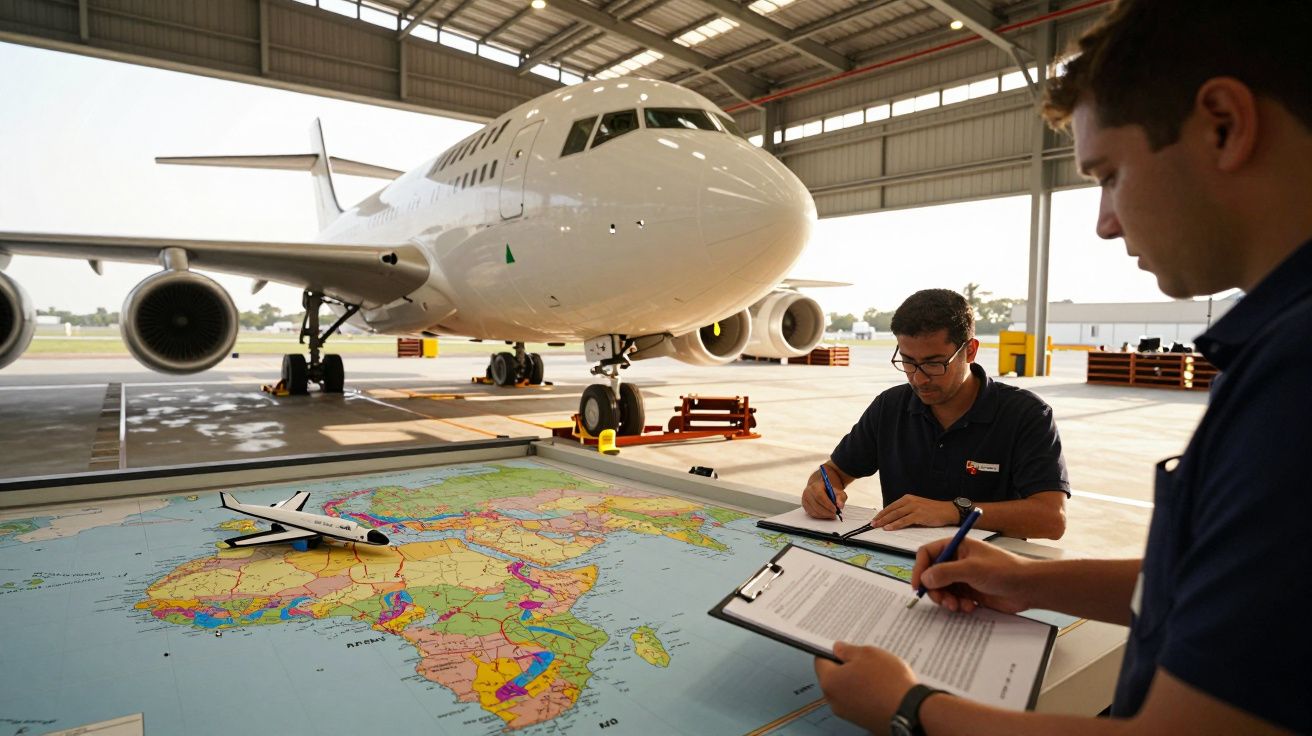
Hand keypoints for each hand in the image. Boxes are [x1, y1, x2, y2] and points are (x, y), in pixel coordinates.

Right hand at [801, 467, 846, 518]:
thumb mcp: (837, 492)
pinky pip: (812, 514)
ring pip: (814, 511)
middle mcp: (808, 492)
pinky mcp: (805, 506)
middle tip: (834, 514)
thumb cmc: (829, 491)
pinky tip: (826, 515)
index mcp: (815, 486)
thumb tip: (840, 506)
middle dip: (826, 511)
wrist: (820, 489)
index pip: (820, 496)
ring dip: (824, 515)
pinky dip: (820, 516)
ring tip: (831, 515)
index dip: (827, 504)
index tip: (835, 509)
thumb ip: (841, 498)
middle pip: (816, 505)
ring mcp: (805, 500)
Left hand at [814, 642, 915, 729]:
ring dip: (857, 679)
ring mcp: (848, 713)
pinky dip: (866, 692)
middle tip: (862, 656)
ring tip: (876, 671)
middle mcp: (834, 701)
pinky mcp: (862, 720)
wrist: (911, 711)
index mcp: (830, 682)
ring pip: (847, 689)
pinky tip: (881, 685)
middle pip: (833, 677)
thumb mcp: (868, 654)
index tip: (840, 646)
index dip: (830, 650)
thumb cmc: (889, 682)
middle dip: (846, 665)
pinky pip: (858, 701)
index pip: (820, 661)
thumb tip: (838, 649)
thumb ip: (848, 650)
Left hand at [872, 495, 956, 529]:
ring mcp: (915, 507)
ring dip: (885, 521)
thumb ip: (907, 511)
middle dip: (880, 517)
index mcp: (908, 498)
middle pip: (891, 510)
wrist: (949, 511)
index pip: (891, 506)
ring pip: (896, 515)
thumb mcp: (918, 508)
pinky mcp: (920, 515)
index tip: (874, 519)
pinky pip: (904, 520)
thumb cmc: (934, 511)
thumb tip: (893, 520)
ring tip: (877, 526)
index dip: (881, 513)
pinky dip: (895, 524)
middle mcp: (910, 501)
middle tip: (871, 524)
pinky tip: (888, 528)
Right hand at [911, 537, 1032, 613]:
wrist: (1029, 588)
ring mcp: (964, 577)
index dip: (920, 568)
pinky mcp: (971, 592)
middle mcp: (957, 560)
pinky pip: (955, 599)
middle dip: (935, 589)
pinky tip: (971, 607)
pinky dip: (959, 605)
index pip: (928, 554)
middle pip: (932, 574)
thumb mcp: (972, 569)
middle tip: (942, 600)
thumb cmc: (1003, 570)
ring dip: (947, 600)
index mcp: (956, 547)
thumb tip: (924, 579)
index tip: (918, 586)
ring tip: (957, 606)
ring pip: (942, 589)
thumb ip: (945, 572)